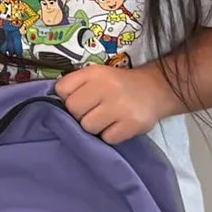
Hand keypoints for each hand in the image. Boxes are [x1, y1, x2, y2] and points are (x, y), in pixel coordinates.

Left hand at [54, 64, 180, 143]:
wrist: (156, 89)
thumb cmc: (118, 85)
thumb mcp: (96, 75)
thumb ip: (75, 85)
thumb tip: (56, 105)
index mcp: (94, 73)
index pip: (62, 89)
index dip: (67, 98)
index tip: (79, 100)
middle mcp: (107, 87)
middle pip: (73, 110)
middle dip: (80, 114)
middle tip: (94, 111)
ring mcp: (120, 107)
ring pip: (88, 127)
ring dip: (95, 127)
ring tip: (106, 119)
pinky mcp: (132, 124)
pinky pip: (107, 138)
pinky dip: (110, 135)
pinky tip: (117, 126)